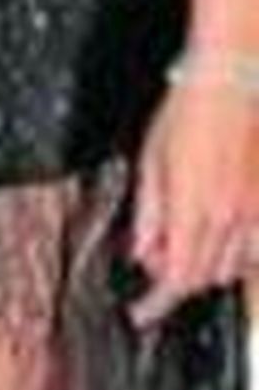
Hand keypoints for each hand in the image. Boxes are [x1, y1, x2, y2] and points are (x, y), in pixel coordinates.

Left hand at [126, 76, 258, 324]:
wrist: (234, 79)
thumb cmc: (189, 111)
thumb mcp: (151, 162)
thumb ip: (148, 215)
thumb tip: (142, 252)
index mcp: (193, 210)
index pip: (175, 279)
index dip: (156, 302)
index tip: (143, 311)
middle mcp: (229, 217)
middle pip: (201, 277)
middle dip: (176, 276)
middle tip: (159, 257)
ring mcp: (255, 210)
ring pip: (232, 267)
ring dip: (207, 265)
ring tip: (190, 238)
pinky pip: (256, 247)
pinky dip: (238, 252)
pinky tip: (223, 231)